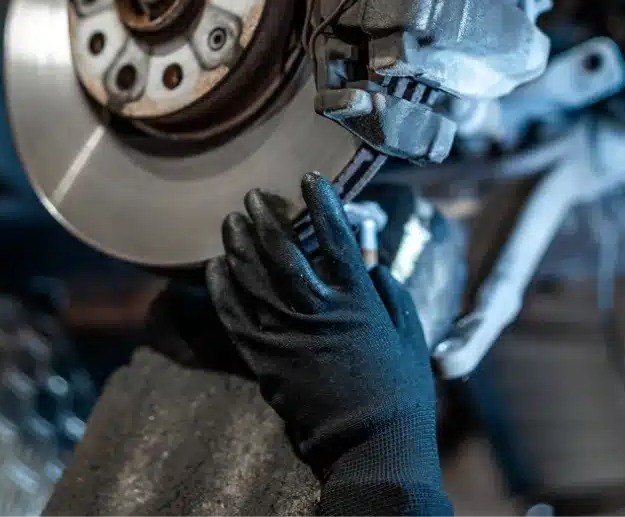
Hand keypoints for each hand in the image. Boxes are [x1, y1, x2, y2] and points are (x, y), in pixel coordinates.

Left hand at [206, 173, 444, 500]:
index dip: (321, 203)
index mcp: (358, 300)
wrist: (370, 446)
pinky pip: (234, 315)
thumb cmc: (400, 392)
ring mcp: (286, 333)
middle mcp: (318, 309)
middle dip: (266, 217)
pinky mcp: (263, 357)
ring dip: (238, 244)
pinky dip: (222, 287)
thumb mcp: (410, 335)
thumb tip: (371, 264)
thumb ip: (390, 294)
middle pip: (283, 250)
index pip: (336, 237)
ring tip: (231, 221)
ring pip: (252, 277)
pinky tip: (215, 266)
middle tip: (253, 196)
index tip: (308, 178)